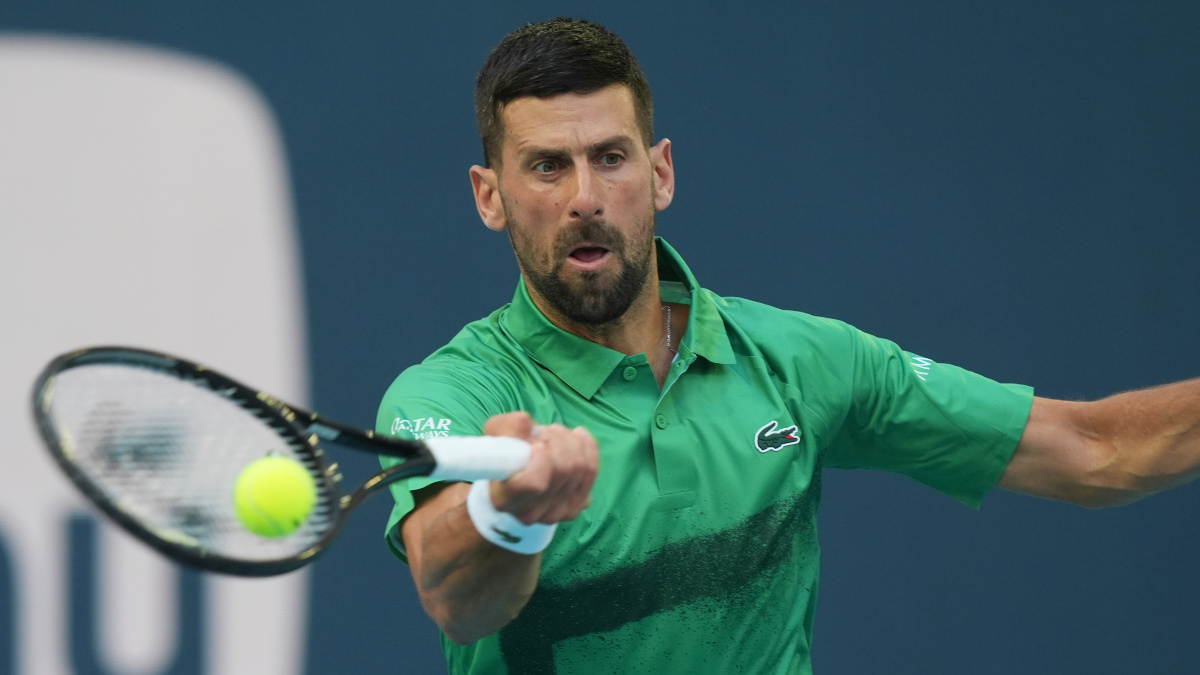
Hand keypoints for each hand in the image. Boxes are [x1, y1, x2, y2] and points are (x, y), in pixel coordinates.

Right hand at [482, 412, 597, 524]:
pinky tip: (577, 436)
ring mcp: (555, 514)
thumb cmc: (503, 456)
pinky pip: (591, 471)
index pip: (534, 483)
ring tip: (554, 434)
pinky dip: (586, 447)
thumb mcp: (496, 436)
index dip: (542, 458)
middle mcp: (530, 513)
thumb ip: (507, 427)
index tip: (536, 444)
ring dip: (569, 441)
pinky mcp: (575, 507)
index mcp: (504, 498)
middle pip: (563, 469)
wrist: (514, 478)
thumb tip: (526, 422)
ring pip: (580, 468)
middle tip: (543, 432)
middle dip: (556, 440)